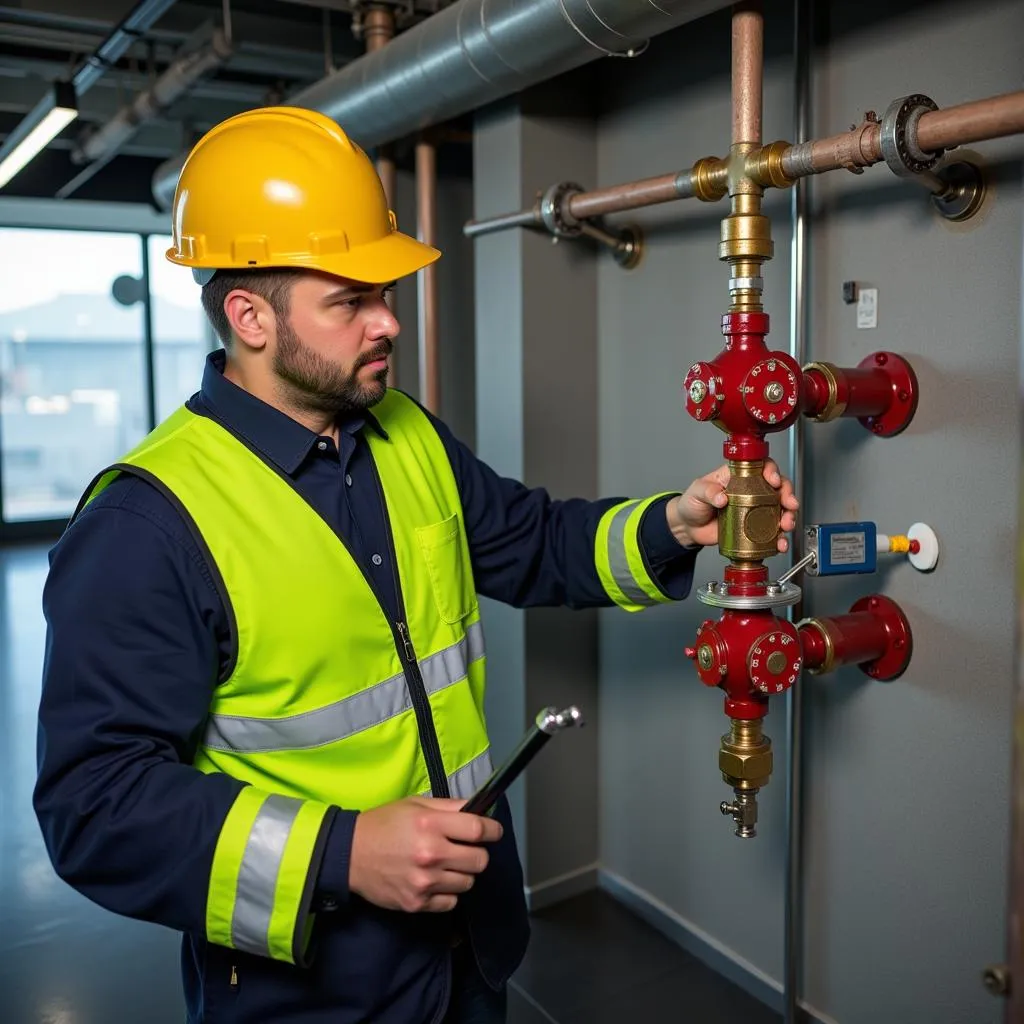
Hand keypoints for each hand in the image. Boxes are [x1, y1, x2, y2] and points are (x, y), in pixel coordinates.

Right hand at [348, 796, 501, 913]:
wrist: (349, 855)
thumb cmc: (384, 825)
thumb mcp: (415, 804)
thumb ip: (449, 807)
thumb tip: (479, 810)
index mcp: (431, 824)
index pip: (478, 830)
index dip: (492, 830)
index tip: (494, 832)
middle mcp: (431, 854)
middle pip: (479, 860)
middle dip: (477, 853)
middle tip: (465, 849)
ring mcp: (424, 882)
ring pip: (467, 883)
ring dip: (462, 874)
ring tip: (445, 865)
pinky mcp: (417, 903)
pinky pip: (451, 902)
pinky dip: (447, 893)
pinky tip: (434, 881)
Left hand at [666, 458, 797, 550]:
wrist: (689, 527)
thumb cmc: (692, 503)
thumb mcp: (696, 491)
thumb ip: (708, 491)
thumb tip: (722, 496)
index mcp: (739, 476)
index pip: (762, 466)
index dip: (772, 470)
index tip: (774, 480)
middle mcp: (752, 491)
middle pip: (778, 488)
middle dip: (788, 495)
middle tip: (788, 505)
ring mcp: (755, 510)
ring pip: (780, 510)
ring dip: (788, 517)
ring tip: (785, 526)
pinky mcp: (754, 528)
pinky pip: (772, 532)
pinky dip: (779, 538)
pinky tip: (779, 543)